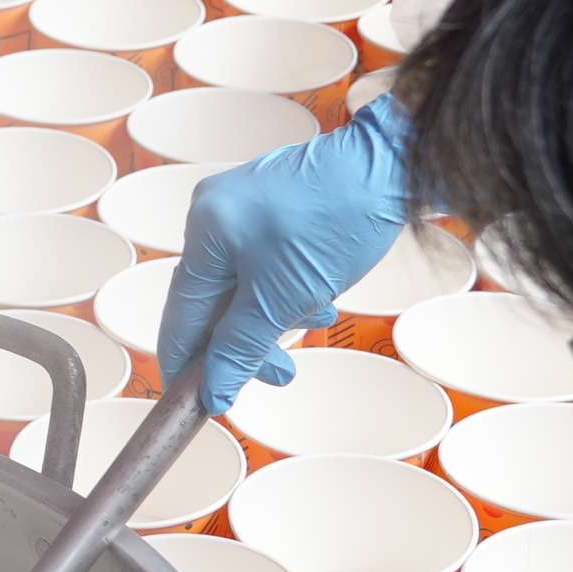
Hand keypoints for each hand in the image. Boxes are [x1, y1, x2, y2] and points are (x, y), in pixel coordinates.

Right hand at [156, 101, 414, 417]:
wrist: (391, 169)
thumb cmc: (337, 222)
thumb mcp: (283, 299)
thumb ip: (240, 348)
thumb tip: (212, 394)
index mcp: (205, 232)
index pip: (181, 313)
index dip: (186, 364)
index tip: (194, 402)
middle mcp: (213, 213)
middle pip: (213, 301)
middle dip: (243, 342)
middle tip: (277, 375)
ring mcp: (242, 206)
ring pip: (242, 284)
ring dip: (271, 317)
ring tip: (312, 324)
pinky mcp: (273, 205)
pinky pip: (262, 263)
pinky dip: (283, 290)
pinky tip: (318, 300)